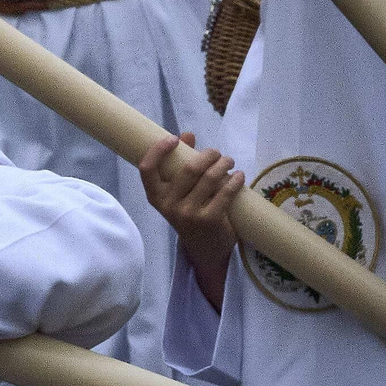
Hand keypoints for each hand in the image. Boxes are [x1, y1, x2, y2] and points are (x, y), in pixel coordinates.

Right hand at [140, 132, 241, 310]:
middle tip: (217, 153)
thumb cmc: (190, 214)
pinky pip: (225, 192)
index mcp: (156, 197)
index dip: (158, 150)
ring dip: (224, 164)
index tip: (173, 139)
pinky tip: (238, 176)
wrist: (204, 250)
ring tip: (229, 162)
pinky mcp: (209, 220)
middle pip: (188, 169)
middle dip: (208, 155)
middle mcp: (169, 205)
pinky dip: (234, 180)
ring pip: (210, 178)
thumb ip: (180, 164)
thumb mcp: (179, 193)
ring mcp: (189, 214)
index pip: (147, 169)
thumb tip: (188, 135)